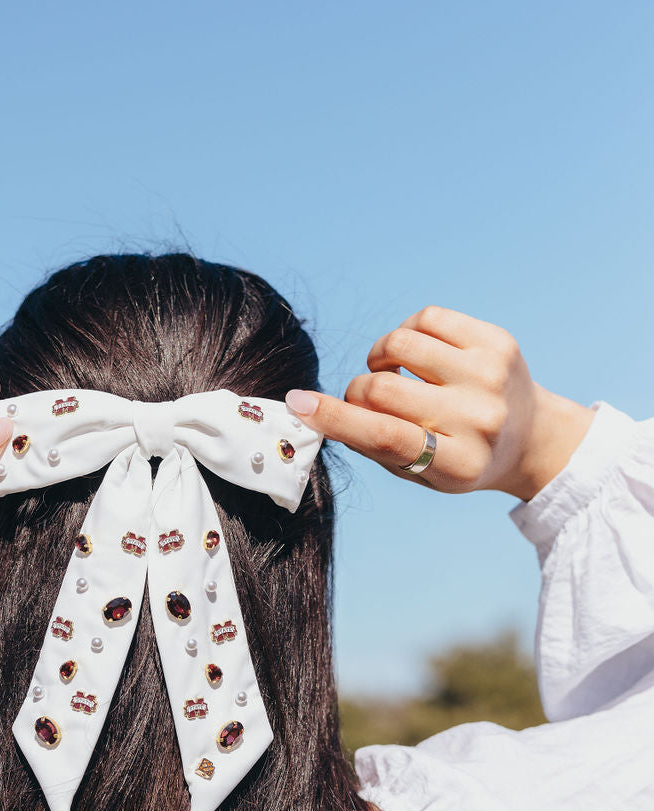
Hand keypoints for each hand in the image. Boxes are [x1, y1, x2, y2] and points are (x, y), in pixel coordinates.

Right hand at [286, 306, 594, 500]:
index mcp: (458, 464)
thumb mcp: (420, 472)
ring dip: (380, 359)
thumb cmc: (461, 457)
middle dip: (357, 391)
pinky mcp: (496, 341)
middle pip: (384, 390)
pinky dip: (406, 334)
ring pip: (399, 345)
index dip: (337, 419)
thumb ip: (373, 444)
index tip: (299, 404)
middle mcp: (479, 419)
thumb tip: (317, 409)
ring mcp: (490, 375)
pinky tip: (415, 355)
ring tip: (391, 374)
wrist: (530, 437)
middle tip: (363, 399)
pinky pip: (426, 319)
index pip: (387, 437)